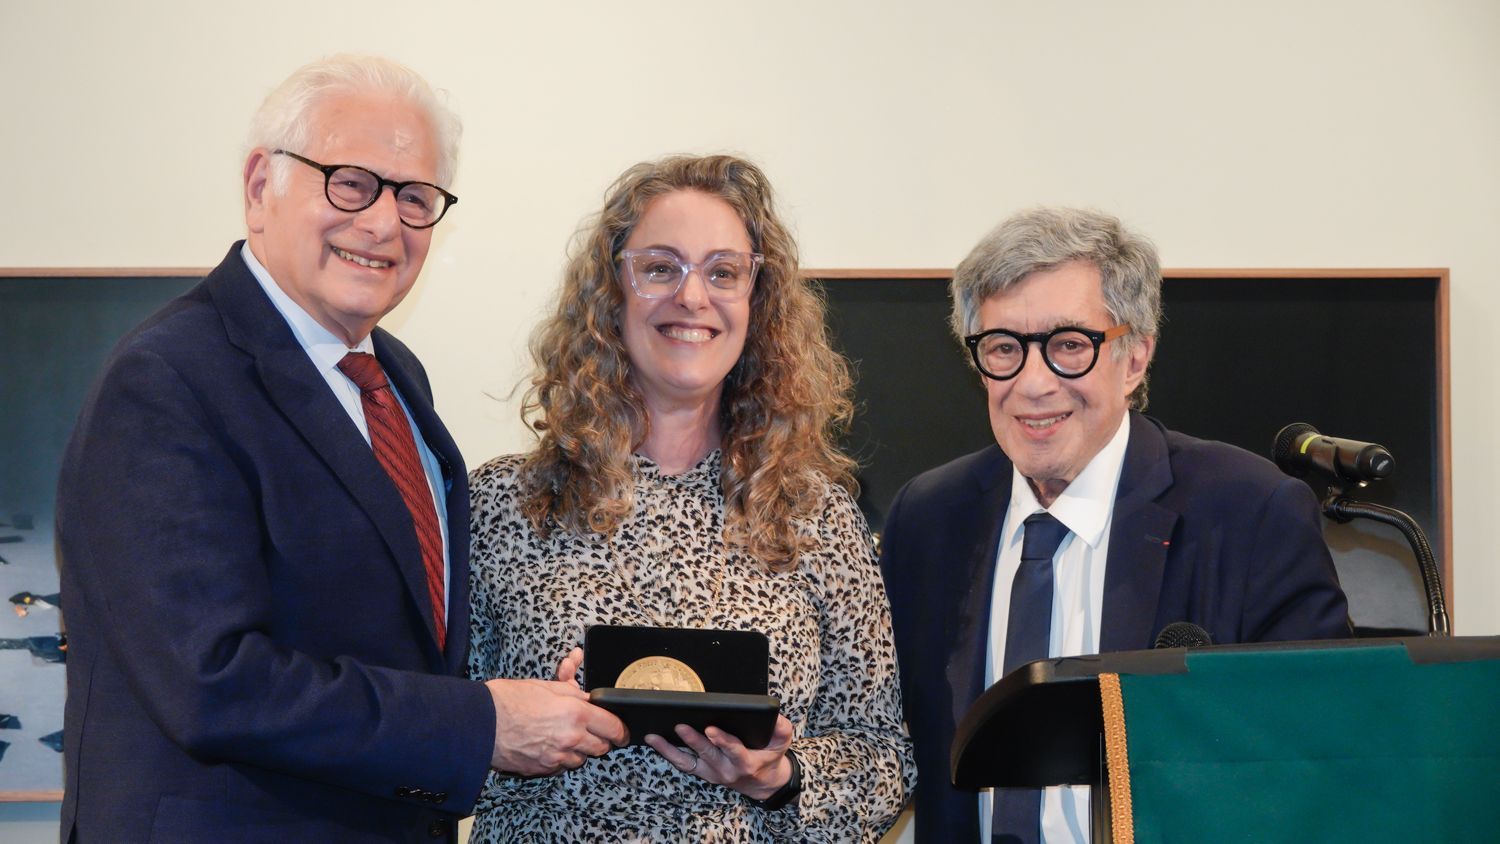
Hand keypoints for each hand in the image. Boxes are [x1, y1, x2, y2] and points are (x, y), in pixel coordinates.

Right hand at [485, 648, 626, 774]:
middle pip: (601, 748)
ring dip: (580, 751)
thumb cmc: (509, 699)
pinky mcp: (542, 768)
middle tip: (594, 732)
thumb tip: (585, 695)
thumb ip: (571, 692)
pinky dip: (561, 759)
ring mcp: (556, 757)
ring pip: (581, 760)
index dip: (621, 730)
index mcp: (576, 714)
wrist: (480, 722)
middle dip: (601, 740)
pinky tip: (549, 746)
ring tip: (567, 737)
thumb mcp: (546, 686)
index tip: (622, 732)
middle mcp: (571, 738)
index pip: (613, 728)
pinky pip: (561, 767)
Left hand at [644, 714, 794, 799]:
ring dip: (669, 749)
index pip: (733, 750)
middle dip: (693, 740)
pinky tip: (655, 741)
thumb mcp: (782, 743)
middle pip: (707, 754)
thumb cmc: (770, 757)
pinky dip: (667, 753)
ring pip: (688, 762)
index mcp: (745, 762)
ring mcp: (711, 772)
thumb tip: (775, 716)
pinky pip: (682, 764)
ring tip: (654, 737)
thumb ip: (781, 729)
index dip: (722, 741)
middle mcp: (725, 770)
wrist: (763, 782)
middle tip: (680, 726)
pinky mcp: (702, 772)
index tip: (711, 729)